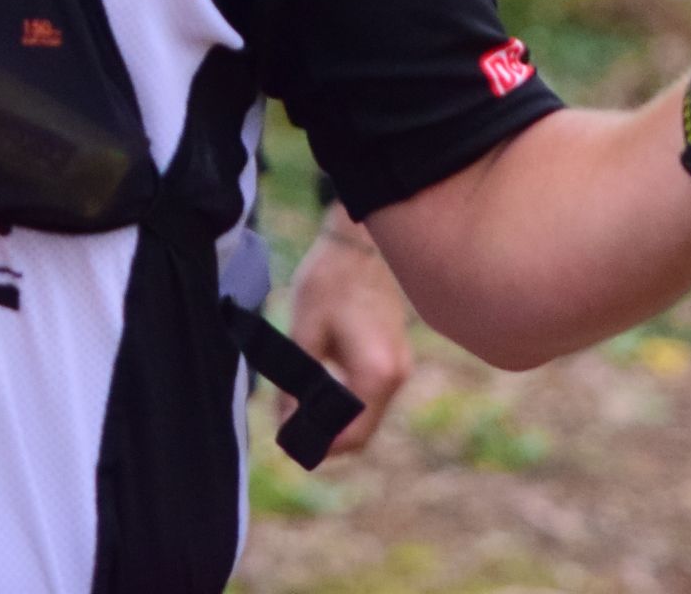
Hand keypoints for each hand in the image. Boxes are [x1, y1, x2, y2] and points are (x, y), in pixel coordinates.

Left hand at [283, 210, 408, 457]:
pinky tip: (321, 389)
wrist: (359, 243)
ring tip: (299, 409)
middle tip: (290, 429)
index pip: (352, 435)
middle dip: (328, 437)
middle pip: (363, 431)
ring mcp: (401, 365)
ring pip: (369, 414)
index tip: (289, 442)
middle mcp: (396, 376)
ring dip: (338, 420)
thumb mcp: (305, 335)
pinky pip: (373, 394)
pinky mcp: (397, 354)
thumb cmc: (330, 282)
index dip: (320, 447)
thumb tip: (288, 423)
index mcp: (375, 374)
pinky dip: (349, 401)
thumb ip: (297, 385)